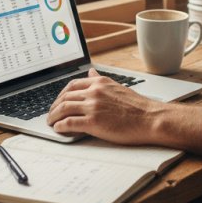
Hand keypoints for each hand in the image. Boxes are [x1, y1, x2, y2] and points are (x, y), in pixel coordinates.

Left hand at [46, 70, 160, 143]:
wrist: (150, 118)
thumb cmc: (137, 106)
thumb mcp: (117, 87)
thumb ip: (101, 80)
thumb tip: (91, 73)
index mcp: (100, 83)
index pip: (73, 85)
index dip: (61, 94)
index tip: (58, 101)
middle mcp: (94, 92)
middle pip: (65, 97)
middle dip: (54, 106)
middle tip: (51, 114)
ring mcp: (93, 106)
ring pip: (64, 108)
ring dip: (53, 116)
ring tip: (51, 122)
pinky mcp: (93, 122)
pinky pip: (69, 123)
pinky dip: (60, 126)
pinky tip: (59, 129)